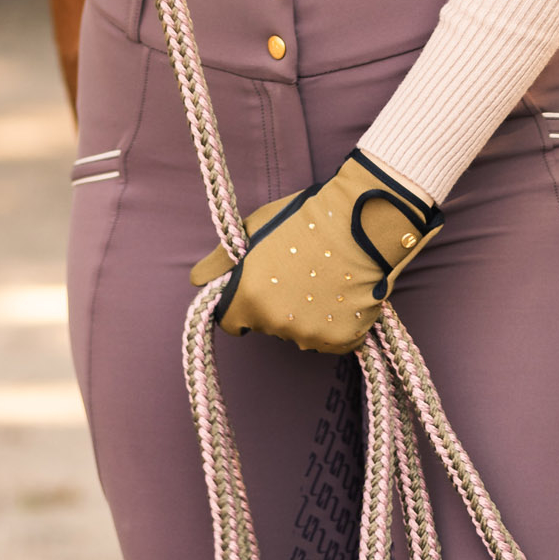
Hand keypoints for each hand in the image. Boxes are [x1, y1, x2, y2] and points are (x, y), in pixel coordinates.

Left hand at [190, 150, 441, 354]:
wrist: (362, 220)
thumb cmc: (306, 218)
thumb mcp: (254, 227)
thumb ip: (220, 260)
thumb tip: (195, 280)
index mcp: (249, 296)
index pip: (231, 322)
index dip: (242, 303)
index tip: (259, 286)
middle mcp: (275, 323)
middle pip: (267, 325)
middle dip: (276, 305)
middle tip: (298, 271)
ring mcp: (310, 335)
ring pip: (299, 333)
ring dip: (306, 315)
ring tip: (323, 277)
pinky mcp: (341, 342)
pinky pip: (329, 340)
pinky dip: (334, 323)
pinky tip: (342, 292)